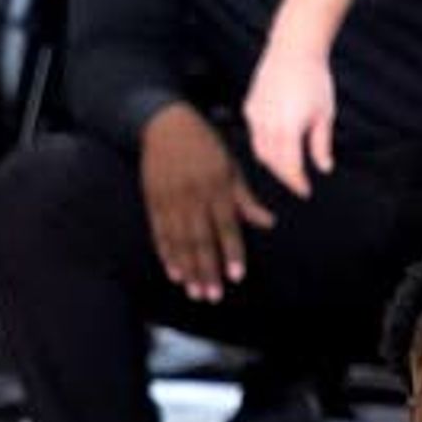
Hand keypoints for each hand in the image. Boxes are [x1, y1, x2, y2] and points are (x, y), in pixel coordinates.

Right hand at [139, 108, 273, 303]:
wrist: (164, 125)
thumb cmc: (203, 145)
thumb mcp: (230, 166)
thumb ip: (245, 199)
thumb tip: (267, 222)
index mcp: (216, 186)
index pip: (226, 226)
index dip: (231, 252)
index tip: (236, 275)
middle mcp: (193, 196)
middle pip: (201, 240)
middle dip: (208, 270)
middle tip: (212, 295)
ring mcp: (171, 201)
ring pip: (180, 242)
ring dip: (188, 269)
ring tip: (195, 291)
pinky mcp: (153, 202)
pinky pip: (160, 234)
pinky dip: (166, 255)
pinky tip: (173, 273)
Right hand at [242, 42, 336, 195]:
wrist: (294, 48)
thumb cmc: (314, 79)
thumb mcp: (325, 114)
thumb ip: (321, 145)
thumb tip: (324, 168)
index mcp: (289, 129)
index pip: (290, 167)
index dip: (297, 183)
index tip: (305, 191)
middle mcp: (268, 126)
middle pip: (273, 163)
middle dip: (285, 175)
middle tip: (297, 181)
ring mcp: (255, 117)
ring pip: (260, 151)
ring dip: (273, 161)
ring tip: (287, 164)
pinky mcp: (250, 108)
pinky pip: (255, 134)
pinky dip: (265, 143)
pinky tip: (277, 140)